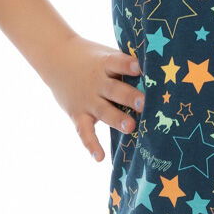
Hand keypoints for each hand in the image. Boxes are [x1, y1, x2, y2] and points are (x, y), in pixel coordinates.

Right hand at [44, 32, 144, 162]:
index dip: (127, 66)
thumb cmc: (92, 59)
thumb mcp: (106, 55)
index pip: (117, 63)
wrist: (56, 57)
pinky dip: (91, 145)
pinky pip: (85, 132)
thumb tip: (158, 74)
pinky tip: (100, 158)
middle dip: (129, 97)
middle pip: (114, 90)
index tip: (140, 68)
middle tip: (143, 104)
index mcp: (105, 64)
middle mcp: (96, 83)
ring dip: (117, 119)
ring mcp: (87, 100)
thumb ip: (124, 66)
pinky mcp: (78, 114)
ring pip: (103, 111)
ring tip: (131, 127)